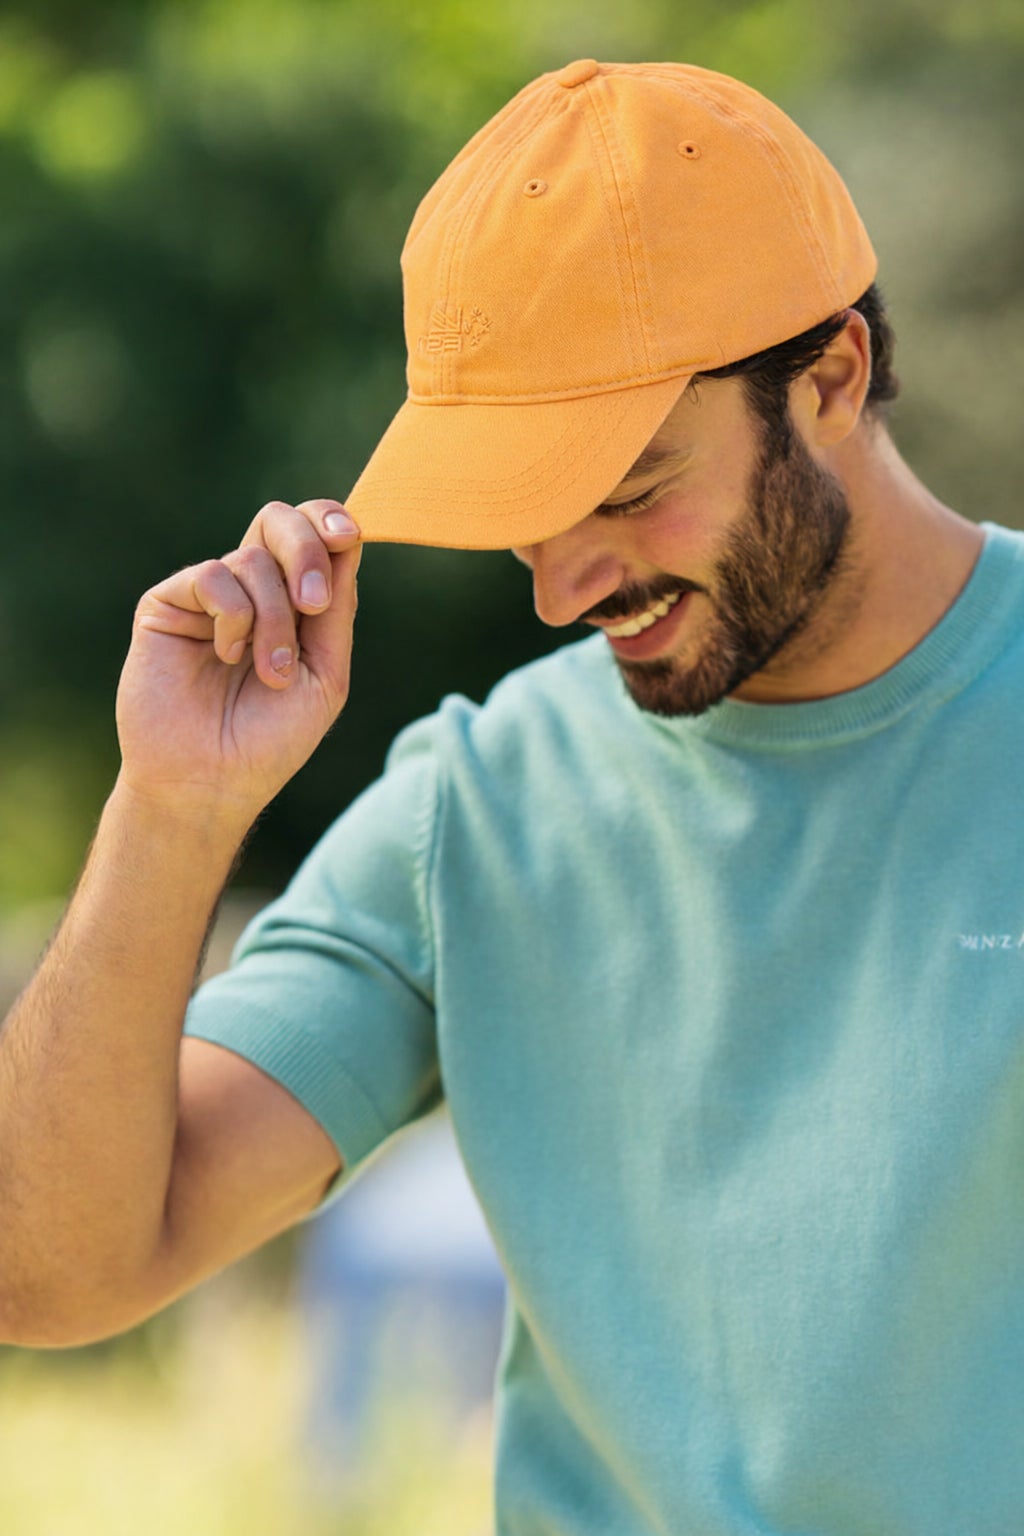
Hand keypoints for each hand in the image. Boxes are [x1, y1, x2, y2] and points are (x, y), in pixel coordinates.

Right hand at [115, 499, 360, 827]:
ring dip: (274, 620)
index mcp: (292, 601)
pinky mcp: (167, 604)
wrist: (213, 781)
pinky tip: (227, 657)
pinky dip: (235, 619)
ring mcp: (207, 595)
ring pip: (253, 559)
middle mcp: (250, 589)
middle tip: (312, 605)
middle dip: (306, 552)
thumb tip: (348, 539)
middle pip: (279, 520)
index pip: (313, 533)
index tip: (349, 537)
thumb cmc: (272, 738)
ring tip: (271, 673)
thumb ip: (336, 610)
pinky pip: (212, 576)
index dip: (329, 520)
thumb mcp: (325, 674)